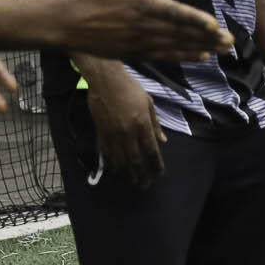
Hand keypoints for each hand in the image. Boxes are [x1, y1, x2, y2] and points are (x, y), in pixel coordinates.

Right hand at [59, 0, 233, 60]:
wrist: (67, 26)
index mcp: (139, 4)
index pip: (173, 14)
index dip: (195, 20)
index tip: (214, 25)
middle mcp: (142, 26)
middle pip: (180, 33)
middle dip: (207, 38)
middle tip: (230, 41)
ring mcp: (139, 42)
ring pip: (175, 46)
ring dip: (200, 48)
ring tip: (222, 50)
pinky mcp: (135, 54)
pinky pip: (164, 57)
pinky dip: (183, 57)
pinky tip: (200, 56)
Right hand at [87, 66, 166, 180]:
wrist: (105, 80)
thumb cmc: (130, 88)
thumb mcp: (148, 103)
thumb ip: (155, 124)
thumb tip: (162, 141)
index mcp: (142, 124)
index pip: (151, 150)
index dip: (155, 164)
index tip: (159, 173)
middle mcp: (128, 132)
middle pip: (136, 160)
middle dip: (142, 174)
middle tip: (145, 184)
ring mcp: (113, 134)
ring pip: (121, 160)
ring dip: (127, 173)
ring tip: (132, 182)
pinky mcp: (101, 132)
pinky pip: (108, 153)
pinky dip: (113, 164)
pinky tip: (117, 170)